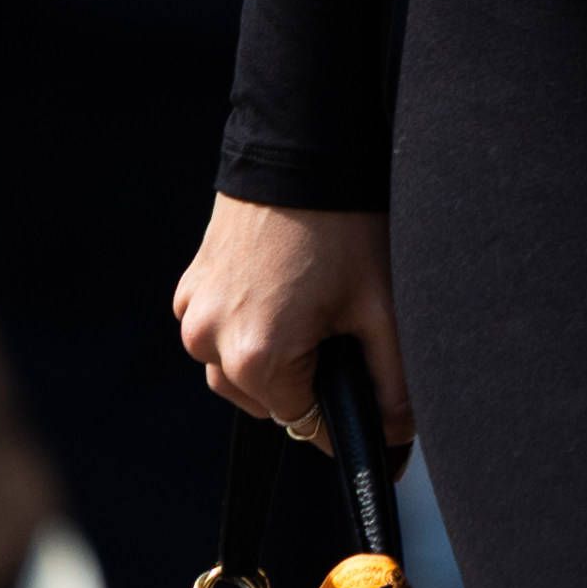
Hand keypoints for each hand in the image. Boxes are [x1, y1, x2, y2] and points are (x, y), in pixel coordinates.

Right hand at [173, 194, 408, 454]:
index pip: (302, 424)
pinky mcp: (190, 288)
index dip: (341, 420)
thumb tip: (396, 433)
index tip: (368, 407)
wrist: (302, 153)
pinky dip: (250, 330)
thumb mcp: (380, 310)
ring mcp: (193, 312)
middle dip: (307, 384)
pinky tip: (288, 296)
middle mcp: (209, 340)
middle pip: (267, 402)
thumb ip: (391, 385)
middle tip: (344, 338)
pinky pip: (220, 334)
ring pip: (238, 372)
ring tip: (317, 314)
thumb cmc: (343, 225)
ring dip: (275, 361)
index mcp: (254, 356)